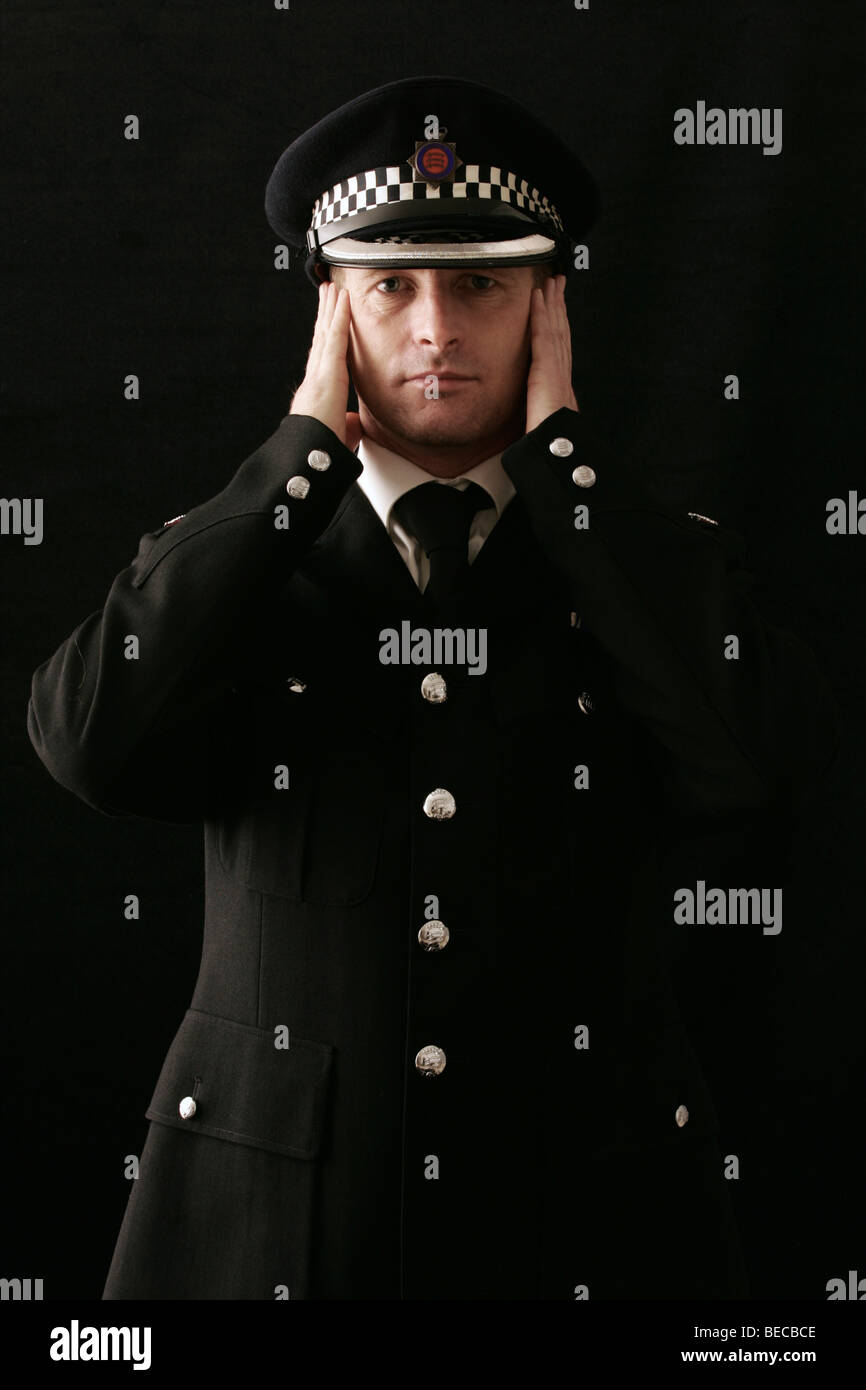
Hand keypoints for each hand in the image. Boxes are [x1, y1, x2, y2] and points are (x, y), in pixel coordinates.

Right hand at [290, 281, 362, 450]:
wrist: (311, 457)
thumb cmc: (322, 452)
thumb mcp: (340, 434)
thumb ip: (347, 424)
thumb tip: (355, 422)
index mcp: (319, 392)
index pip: (324, 358)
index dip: (326, 337)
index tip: (327, 321)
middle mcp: (315, 378)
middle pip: (321, 339)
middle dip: (325, 315)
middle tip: (327, 293)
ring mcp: (319, 373)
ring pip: (326, 333)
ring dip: (329, 308)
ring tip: (332, 288)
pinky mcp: (327, 371)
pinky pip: (335, 337)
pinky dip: (339, 316)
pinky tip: (341, 299)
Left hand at [525, 273, 578, 432]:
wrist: (556, 452)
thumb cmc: (550, 446)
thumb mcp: (543, 427)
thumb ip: (540, 415)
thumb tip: (534, 417)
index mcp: (561, 387)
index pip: (560, 347)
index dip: (559, 324)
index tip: (557, 307)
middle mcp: (562, 374)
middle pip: (561, 332)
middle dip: (559, 306)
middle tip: (558, 283)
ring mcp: (556, 370)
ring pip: (555, 328)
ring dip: (552, 303)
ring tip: (550, 282)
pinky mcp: (547, 370)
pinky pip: (543, 336)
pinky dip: (541, 315)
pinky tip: (538, 298)